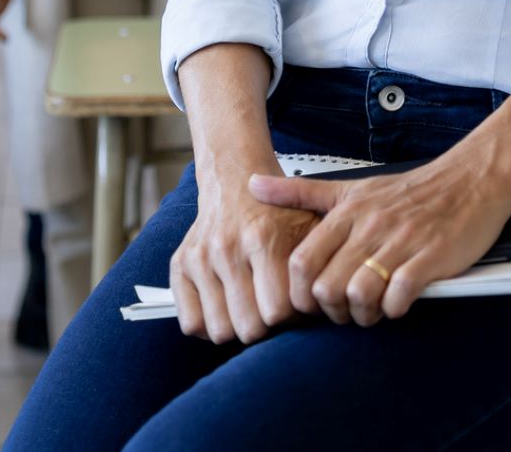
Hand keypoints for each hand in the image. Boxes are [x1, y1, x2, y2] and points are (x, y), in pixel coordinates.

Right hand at [171, 170, 316, 344]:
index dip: (293, 318)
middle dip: (267, 328)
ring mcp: (200, 258)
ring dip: (238, 328)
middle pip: (249, 328)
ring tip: (251, 309)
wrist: (233, 179)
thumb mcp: (310, 225)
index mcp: (263, 237)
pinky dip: (209, 325)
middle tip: (272, 310)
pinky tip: (227, 309)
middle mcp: (227, 247)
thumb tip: (330, 304)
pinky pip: (191, 324)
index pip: (278, 312)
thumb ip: (322, 263)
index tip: (296, 306)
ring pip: (220, 331)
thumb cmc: (277, 211)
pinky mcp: (180, 265)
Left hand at [249, 152, 510, 325]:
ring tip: (373, 311)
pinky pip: (399, 295)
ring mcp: (399, 241)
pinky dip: (395, 309)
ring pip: (358, 294)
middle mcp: (368, 226)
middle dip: (332, 312)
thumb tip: (252, 185)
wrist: (469, 180)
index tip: (314, 302)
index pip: (301, 262)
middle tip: (346, 312)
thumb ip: (299, 192)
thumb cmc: (408, 192)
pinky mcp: (430, 257)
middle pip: (326, 286)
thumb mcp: (349, 187)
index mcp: (346, 212)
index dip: (301, 293)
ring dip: (363, 314)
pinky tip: (399, 303)